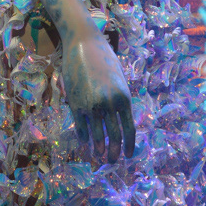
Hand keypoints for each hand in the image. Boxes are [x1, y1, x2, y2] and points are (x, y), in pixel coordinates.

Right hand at [61, 22, 135, 161]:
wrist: (83, 44)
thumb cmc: (104, 58)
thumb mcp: (119, 79)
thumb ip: (121, 99)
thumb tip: (120, 119)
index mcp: (124, 98)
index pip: (129, 130)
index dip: (129, 146)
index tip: (128, 155)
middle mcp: (109, 104)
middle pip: (114, 137)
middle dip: (114, 153)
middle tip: (113, 161)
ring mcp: (92, 105)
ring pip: (97, 136)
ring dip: (99, 150)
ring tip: (99, 157)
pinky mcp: (76, 104)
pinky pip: (82, 127)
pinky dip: (84, 138)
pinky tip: (86, 143)